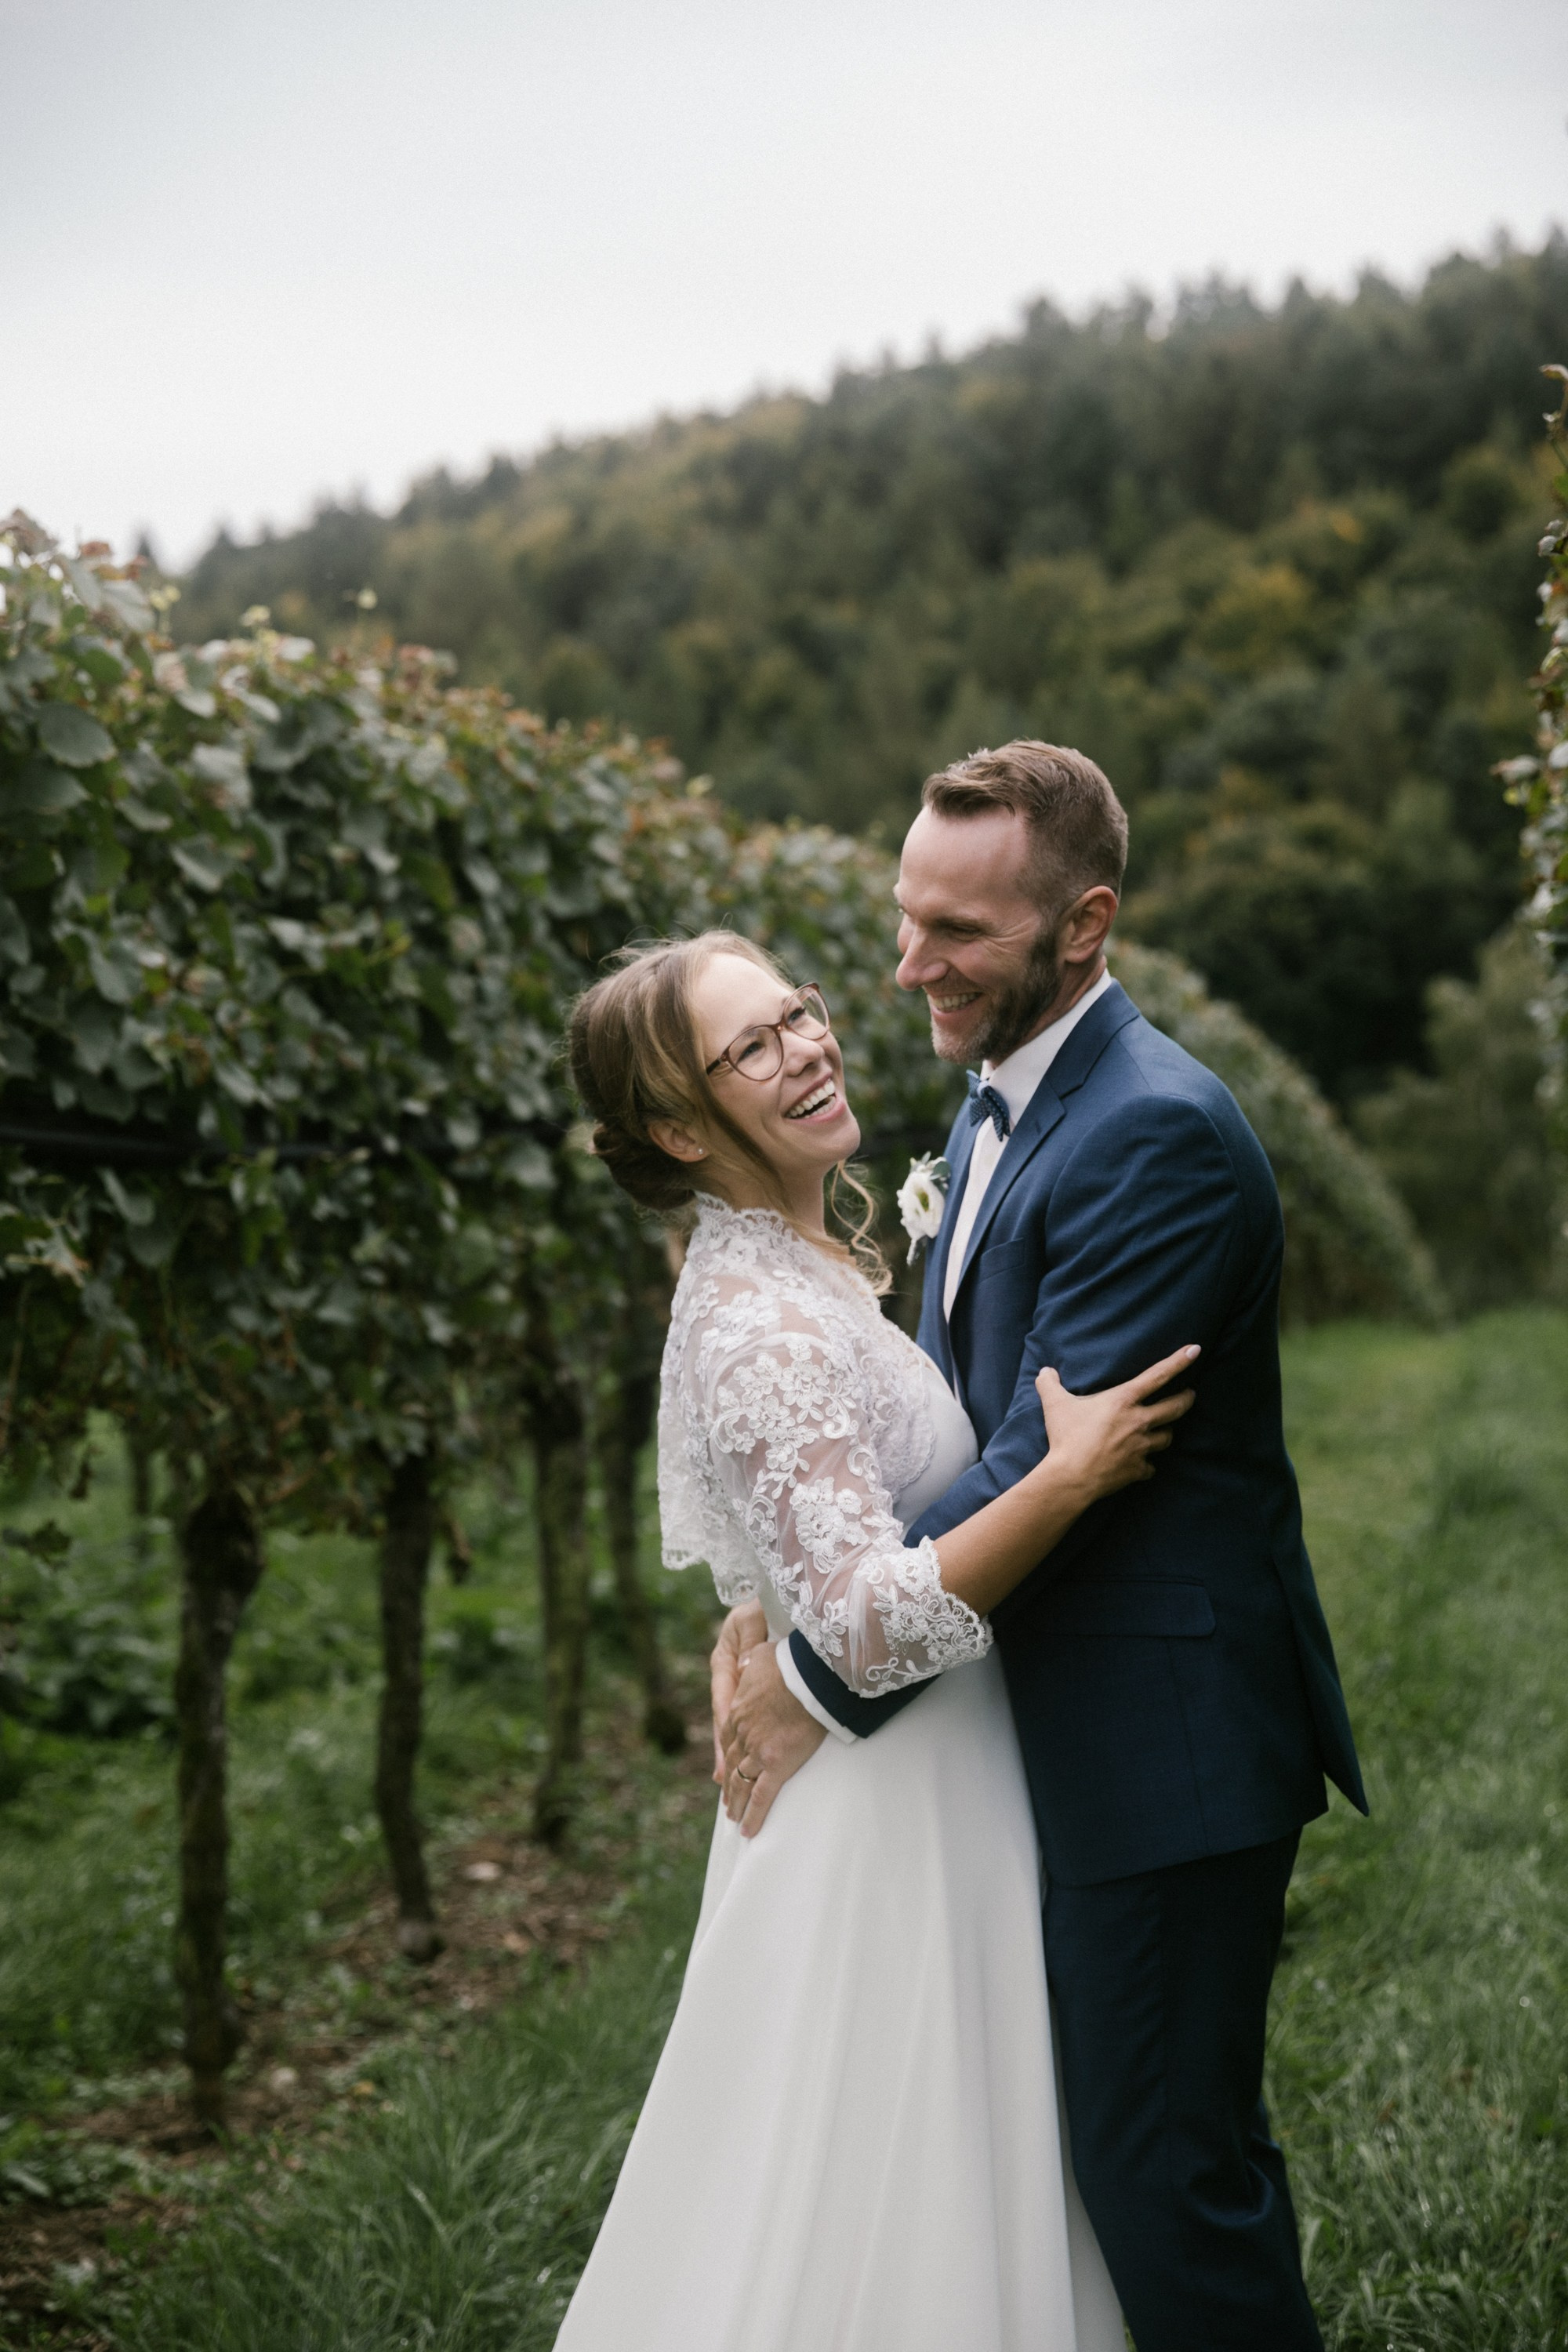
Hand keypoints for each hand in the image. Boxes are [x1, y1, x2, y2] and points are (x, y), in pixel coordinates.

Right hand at [709, 1600, 768, 1782]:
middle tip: (723, 1781)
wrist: (774, 1600)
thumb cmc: (763, 1606)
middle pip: (725, 1721)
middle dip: (725, 1752)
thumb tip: (744, 1667)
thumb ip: (749, 1636)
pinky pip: (746, 1724)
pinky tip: (739, 1766)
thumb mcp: (753, 1617)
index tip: (727, 1746)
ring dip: (730, 1756)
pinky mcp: (752, 1694)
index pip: (723, 1698)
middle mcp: (728, 1678)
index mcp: (724, 1661)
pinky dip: (742, 1746)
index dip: (725, 1724)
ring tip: (727, 1786)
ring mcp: (739, 1689)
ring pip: (733, 1727)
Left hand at [720, 1639, 825, 1837]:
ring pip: (741, 1783)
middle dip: (728, 1784)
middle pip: (732, 1763)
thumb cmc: (791, 1661)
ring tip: (733, 1819)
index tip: (726, 1766)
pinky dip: (753, 1815)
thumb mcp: (762, 1655)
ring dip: (735, 1803)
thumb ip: (751, 1662)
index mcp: (739, 1709)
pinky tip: (747, 1831)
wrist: (808, 1675)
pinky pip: (761, 1796)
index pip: (728, 1737)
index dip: (727, 1753)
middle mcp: (743, 1733)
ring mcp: (757, 1751)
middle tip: (726, 1801)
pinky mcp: (776, 1765)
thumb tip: (745, 1660)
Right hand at [1035, 1343, 1199, 1500]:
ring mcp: (1141, 1447)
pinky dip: (1146, 1465)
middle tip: (1190, 1395)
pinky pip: (1150, 1467)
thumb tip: (1045, 1370)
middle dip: (1186, 1399)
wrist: (1071, 1478)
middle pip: (1175, 1407)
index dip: (1178, 1360)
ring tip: (1163, 1430)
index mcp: (1123, 1400)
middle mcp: (1139, 1421)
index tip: (1194, 1349)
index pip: (1158, 1375)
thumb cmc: (1066, 1438)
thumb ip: (1049, 1383)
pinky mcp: (1138, 1469)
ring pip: (1167, 1437)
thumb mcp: (1054, 1405)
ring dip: (1166, 1432)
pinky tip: (1141, 1464)